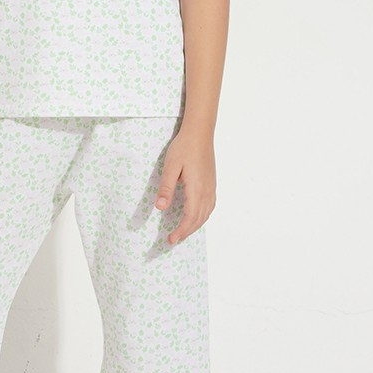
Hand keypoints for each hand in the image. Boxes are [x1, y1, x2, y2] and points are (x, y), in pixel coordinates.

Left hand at [154, 124, 216, 244]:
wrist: (200, 133)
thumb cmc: (183, 148)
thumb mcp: (170, 166)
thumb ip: (166, 188)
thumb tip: (160, 208)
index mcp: (197, 189)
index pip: (190, 217)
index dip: (181, 231)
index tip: (171, 239)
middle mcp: (207, 191)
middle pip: (199, 219)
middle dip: (186, 232)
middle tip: (173, 240)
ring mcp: (211, 187)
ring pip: (206, 214)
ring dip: (195, 226)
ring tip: (183, 232)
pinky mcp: (212, 183)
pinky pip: (210, 206)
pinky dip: (202, 217)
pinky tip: (196, 217)